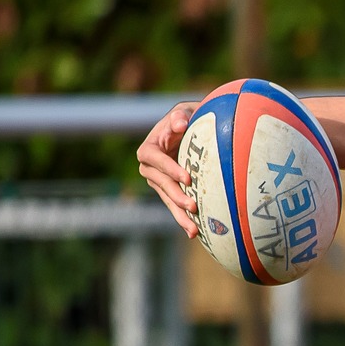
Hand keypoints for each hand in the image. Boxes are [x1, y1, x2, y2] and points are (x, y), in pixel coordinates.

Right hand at [135, 101, 200, 236]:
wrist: (190, 130)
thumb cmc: (187, 119)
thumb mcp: (184, 113)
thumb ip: (179, 116)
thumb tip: (180, 123)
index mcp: (149, 148)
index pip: (154, 158)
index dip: (169, 168)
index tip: (187, 178)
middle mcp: (150, 167)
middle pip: (160, 183)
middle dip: (176, 195)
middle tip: (193, 206)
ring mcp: (158, 181)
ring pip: (167, 199)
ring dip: (180, 214)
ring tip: (194, 229)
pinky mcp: (169, 191)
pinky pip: (174, 205)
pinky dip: (184, 218)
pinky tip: (195, 233)